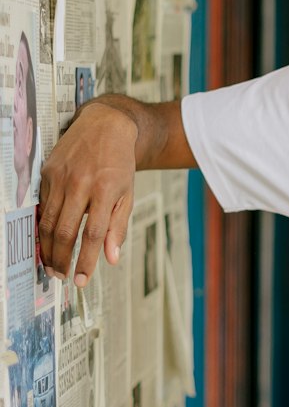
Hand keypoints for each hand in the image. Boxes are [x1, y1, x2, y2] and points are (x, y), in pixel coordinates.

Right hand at [39, 100, 138, 286]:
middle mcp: (81, 183)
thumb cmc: (119, 164)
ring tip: (52, 264)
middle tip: (61, 275)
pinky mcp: (48, 171)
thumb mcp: (127, 194)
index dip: (86, 261)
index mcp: (105, 190)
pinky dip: (44, 225)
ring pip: (48, 221)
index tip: (81, 281)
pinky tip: (47, 238)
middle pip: (64, 231)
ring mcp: (61, 177)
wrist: (105, 126)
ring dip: (48, 247)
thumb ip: (118, 227)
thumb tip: (111, 259)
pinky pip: (43, 205)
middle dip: (61, 259)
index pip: (92, 234)